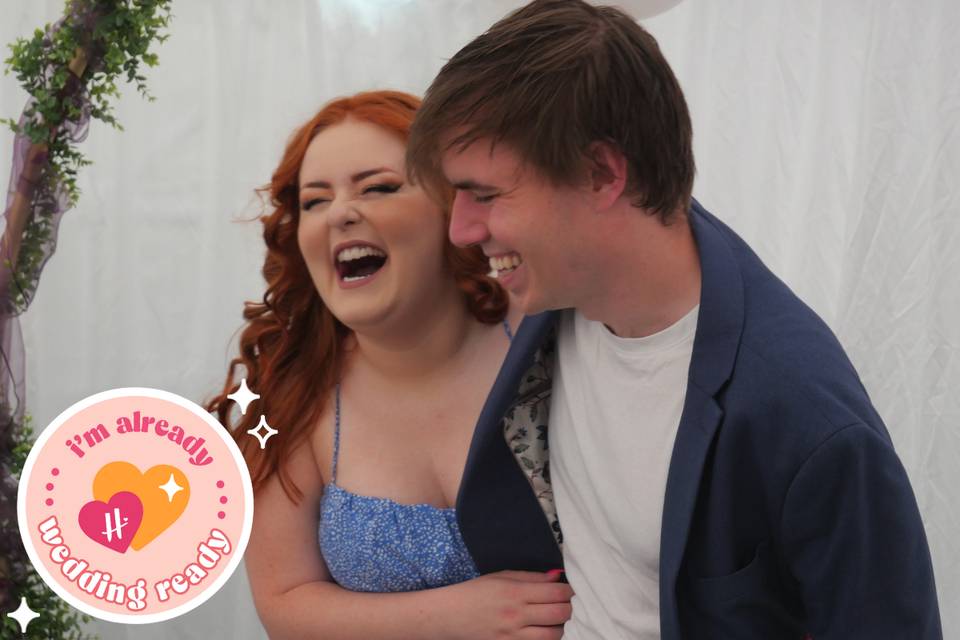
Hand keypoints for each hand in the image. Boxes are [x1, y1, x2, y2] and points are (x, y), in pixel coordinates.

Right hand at [435, 570, 573, 639]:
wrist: (451, 615)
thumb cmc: (476, 591)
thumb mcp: (502, 576)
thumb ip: (531, 577)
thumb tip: (556, 577)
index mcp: (516, 592)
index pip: (556, 593)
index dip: (569, 590)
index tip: (571, 588)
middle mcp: (517, 614)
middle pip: (560, 614)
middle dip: (570, 607)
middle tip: (569, 602)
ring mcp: (514, 634)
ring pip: (554, 634)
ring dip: (561, 626)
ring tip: (558, 618)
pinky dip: (547, 638)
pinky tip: (545, 630)